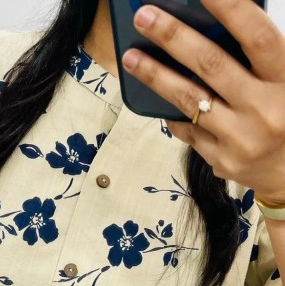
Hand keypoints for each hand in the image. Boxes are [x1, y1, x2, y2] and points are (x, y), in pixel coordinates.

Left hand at [122, 0, 284, 204]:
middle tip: (144, 16)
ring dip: (156, 76)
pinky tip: (153, 95)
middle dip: (173, 37)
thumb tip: (215, 27)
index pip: (256, 36)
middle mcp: (264, 109)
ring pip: (189, 100)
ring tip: (131, 57)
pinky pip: (187, 130)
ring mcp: (240, 138)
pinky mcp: (222, 160)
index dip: (229, 9)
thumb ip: (259, 59)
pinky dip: (170, 111)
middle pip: (211, 65)